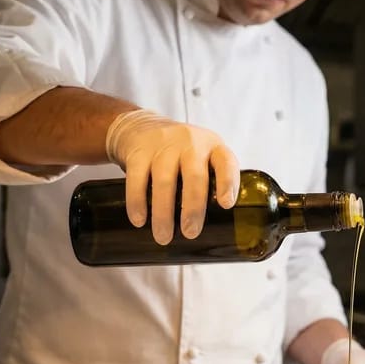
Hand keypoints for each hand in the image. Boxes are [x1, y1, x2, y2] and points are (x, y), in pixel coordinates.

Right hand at [106, 109, 239, 244]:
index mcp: (213, 147)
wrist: (141, 126)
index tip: (226, 204)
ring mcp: (163, 145)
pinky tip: (139, 220)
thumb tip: (216, 229)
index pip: (226, 163)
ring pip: (164, 181)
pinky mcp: (138, 151)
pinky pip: (137, 179)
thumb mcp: (202, 157)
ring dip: (163, 213)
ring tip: (163, 236)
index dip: (228, 183)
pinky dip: (137, 202)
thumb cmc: (180, 153)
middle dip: (192, 208)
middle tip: (190, 233)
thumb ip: (210, 183)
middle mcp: (190, 143)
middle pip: (194, 177)